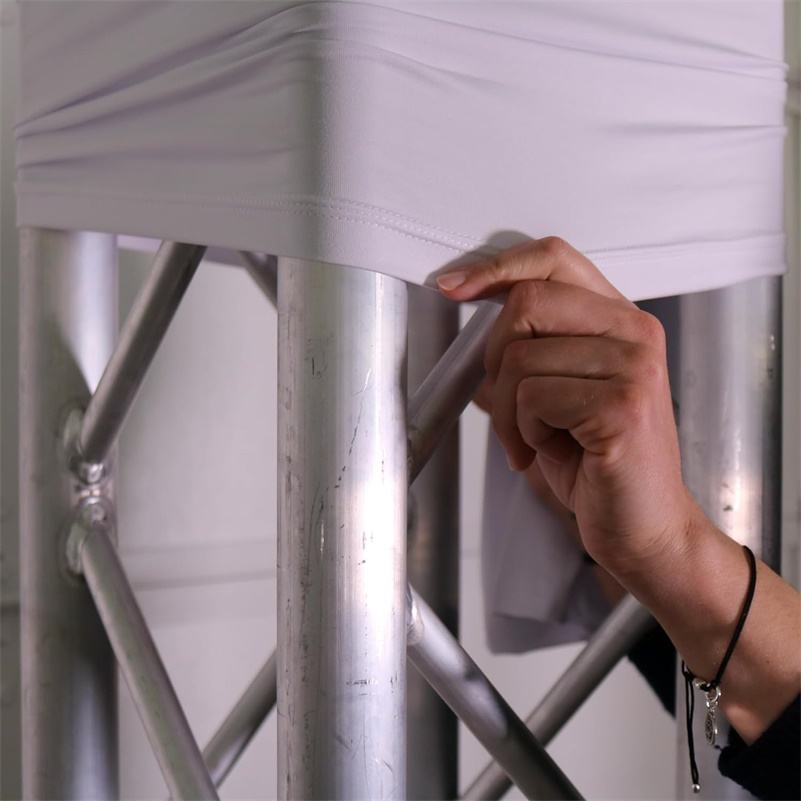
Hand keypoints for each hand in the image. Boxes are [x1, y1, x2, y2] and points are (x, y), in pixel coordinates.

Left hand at [437, 237, 699, 577]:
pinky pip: (532, 397)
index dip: (497, 267)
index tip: (453, 287)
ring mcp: (634, 365)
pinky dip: (524, 432)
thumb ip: (524, 348)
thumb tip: (465, 307)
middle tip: (510, 408)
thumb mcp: (554, 393)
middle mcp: (635, 331)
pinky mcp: (622, 403)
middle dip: (495, 361)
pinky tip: (553, 452)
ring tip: (537, 440)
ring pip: (520, 357)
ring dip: (510, 412)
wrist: (644, 528)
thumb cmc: (596, 463)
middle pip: (525, 303)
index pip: (554, 258)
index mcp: (618, 320)